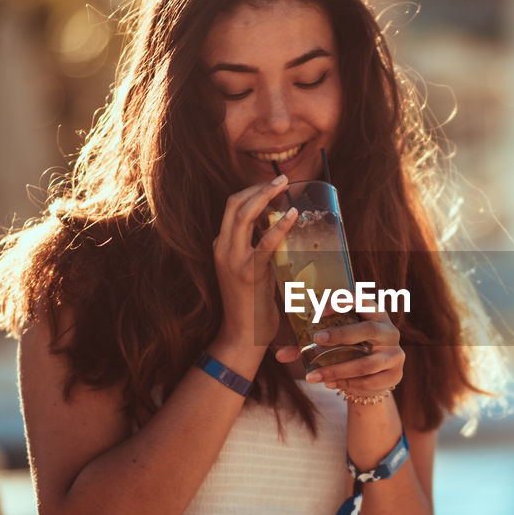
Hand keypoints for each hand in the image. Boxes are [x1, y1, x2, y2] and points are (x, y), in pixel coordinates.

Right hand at [212, 175, 295, 348]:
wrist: (241, 335)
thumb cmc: (250, 305)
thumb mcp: (248, 271)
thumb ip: (256, 250)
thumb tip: (276, 230)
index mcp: (221, 246)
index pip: (232, 208)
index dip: (252, 191)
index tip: (271, 186)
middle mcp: (223, 249)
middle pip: (234, 204)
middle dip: (257, 187)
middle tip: (280, 179)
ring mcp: (234, 260)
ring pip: (243, 215)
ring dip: (264, 195)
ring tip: (284, 185)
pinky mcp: (249, 272)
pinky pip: (264, 242)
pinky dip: (279, 225)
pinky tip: (292, 215)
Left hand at [274, 309, 403, 397]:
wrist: (375, 377)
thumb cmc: (349, 352)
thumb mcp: (331, 345)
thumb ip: (306, 347)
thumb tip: (279, 355)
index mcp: (374, 313)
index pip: (362, 300)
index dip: (342, 302)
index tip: (319, 310)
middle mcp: (389, 330)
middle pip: (368, 329)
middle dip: (341, 335)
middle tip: (316, 340)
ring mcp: (396, 353)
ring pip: (367, 363)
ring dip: (338, 370)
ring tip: (313, 376)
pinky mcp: (396, 374)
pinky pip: (371, 381)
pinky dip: (349, 384)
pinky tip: (332, 385)